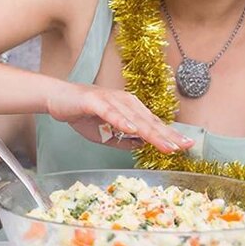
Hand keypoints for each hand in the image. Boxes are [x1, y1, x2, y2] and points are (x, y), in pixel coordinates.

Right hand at [46, 82, 192, 152]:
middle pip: (148, 121)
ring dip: (151, 131)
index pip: (153, 124)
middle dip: (167, 135)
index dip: (169, 135)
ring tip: (165, 144)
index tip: (187, 145)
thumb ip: (124, 141)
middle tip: (184, 146)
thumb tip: (142, 146)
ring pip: (134, 118)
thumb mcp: (107, 134)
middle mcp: (124, 102)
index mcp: (130, 109)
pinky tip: (132, 130)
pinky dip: (121, 121)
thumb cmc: (83, 115)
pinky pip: (110, 112)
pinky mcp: (94, 100)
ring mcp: (110, 100)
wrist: (57, 98)